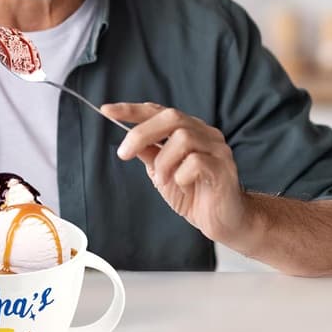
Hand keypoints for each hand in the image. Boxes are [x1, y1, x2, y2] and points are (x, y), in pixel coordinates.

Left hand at [100, 102, 252, 250]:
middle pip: (172, 117)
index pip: (159, 111)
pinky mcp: (224, 168)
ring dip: (163, 161)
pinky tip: (182, 184)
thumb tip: (128, 141)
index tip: (107, 110)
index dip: (132, 110)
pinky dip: (181, 174)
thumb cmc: (193, 195)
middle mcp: (205, 134)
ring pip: (183, 138)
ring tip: (162, 179)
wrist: (223, 221)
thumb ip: (149, 154)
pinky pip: (197, 162)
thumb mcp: (161, 173)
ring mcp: (217, 149)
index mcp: (188, 130)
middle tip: (124, 154)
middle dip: (142, 133)